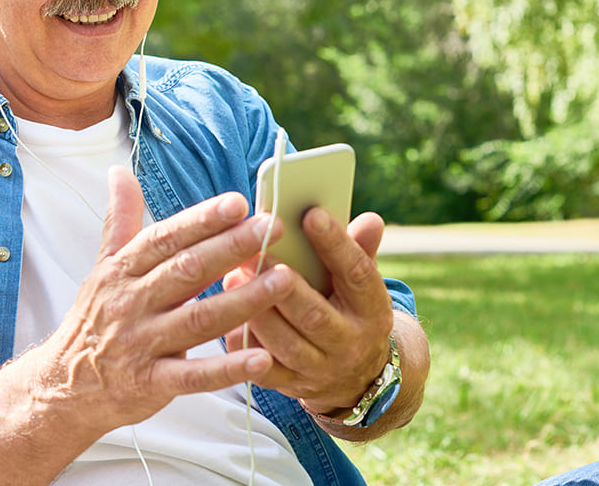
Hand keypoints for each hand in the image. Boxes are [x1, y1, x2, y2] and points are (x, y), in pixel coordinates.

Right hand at [20, 166, 294, 438]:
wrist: (64, 388)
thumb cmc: (94, 320)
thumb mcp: (102, 268)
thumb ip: (120, 220)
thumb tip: (119, 171)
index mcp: (122, 270)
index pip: (165, 239)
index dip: (201, 220)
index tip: (238, 203)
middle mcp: (131, 303)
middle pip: (187, 271)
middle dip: (231, 248)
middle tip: (273, 228)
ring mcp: (141, 345)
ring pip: (198, 320)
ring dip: (242, 300)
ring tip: (283, 280)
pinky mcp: (151, 384)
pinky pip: (194, 376)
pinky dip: (227, 369)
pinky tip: (262, 358)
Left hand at [221, 208, 392, 414]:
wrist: (357, 376)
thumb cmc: (349, 310)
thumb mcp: (362, 284)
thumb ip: (361, 250)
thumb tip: (370, 219)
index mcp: (373, 309)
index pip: (357, 274)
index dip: (336, 244)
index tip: (311, 214)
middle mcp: (350, 343)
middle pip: (314, 314)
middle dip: (281, 285)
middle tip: (253, 252)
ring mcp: (321, 369)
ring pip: (286, 345)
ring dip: (256, 312)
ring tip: (232, 279)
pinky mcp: (292, 385)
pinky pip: (263, 370)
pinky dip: (243, 344)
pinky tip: (225, 316)